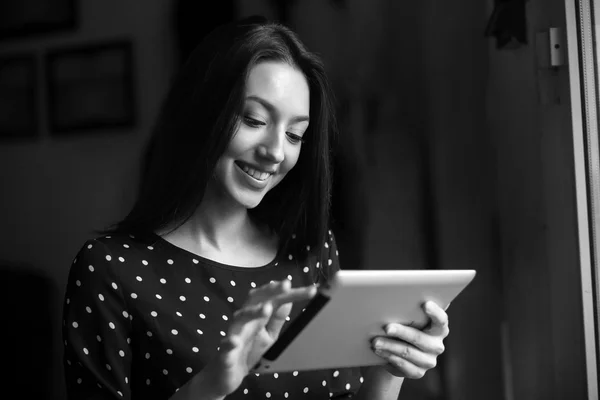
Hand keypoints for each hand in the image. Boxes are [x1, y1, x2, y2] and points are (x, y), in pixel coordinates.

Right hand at [206, 280, 316, 396]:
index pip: (275, 299)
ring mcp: (234, 334)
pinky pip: (226, 346)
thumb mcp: (268, 335)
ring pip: (241, 319)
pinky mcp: (225, 353)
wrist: (225, 374)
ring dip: (253, 312)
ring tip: (267, 309)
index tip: (311, 291)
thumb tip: (288, 300)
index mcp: (257, 315)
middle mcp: (245, 320)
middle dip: (271, 291)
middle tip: (286, 285)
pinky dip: (229, 343)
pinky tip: (234, 342)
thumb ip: (277, 319)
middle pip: (256, 300)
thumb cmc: (247, 350)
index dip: (292, 294)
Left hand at [371, 301, 448, 378]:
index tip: (425, 304)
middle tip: (387, 327)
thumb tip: (395, 298)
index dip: (435, 312)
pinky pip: (402, 365)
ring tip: (375, 341)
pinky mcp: (418, 372)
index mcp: (439, 329)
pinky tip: (379, 351)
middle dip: (401, 332)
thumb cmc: (404, 327)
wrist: (396, 352)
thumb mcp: (408, 319)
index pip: (441, 320)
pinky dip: (389, 356)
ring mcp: (428, 361)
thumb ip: (409, 311)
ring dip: (389, 346)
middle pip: (419, 338)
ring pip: (407, 352)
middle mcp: (437, 345)